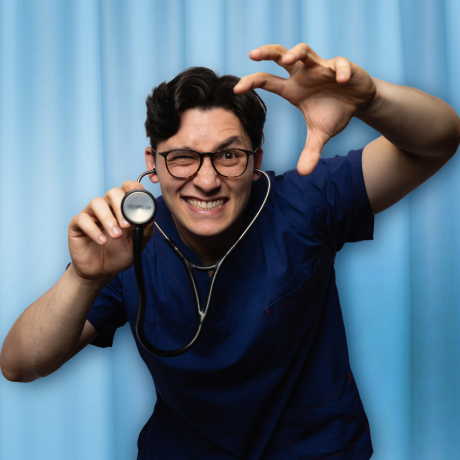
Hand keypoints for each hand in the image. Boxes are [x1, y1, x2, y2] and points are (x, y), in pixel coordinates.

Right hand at [68, 181, 154, 282]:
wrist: (101, 271)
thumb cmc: (119, 254)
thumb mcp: (137, 243)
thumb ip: (145, 229)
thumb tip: (150, 215)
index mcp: (122, 208)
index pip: (127, 188)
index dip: (133, 188)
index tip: (139, 199)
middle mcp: (107, 207)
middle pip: (113, 192)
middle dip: (121, 207)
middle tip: (126, 226)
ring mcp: (92, 214)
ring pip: (97, 203)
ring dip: (108, 219)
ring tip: (116, 235)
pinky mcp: (78, 224)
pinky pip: (83, 219)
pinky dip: (93, 229)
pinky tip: (102, 241)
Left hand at [234, 43, 376, 174]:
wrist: (358, 101)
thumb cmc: (334, 112)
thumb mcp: (320, 134)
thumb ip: (310, 151)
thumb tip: (303, 173)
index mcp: (293, 89)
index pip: (268, 81)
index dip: (252, 82)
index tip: (237, 89)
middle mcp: (303, 74)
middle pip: (281, 55)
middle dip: (267, 52)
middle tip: (252, 55)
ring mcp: (322, 67)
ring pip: (304, 51)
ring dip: (296, 53)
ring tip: (290, 60)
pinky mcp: (342, 66)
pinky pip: (340, 65)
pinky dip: (340, 71)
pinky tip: (341, 81)